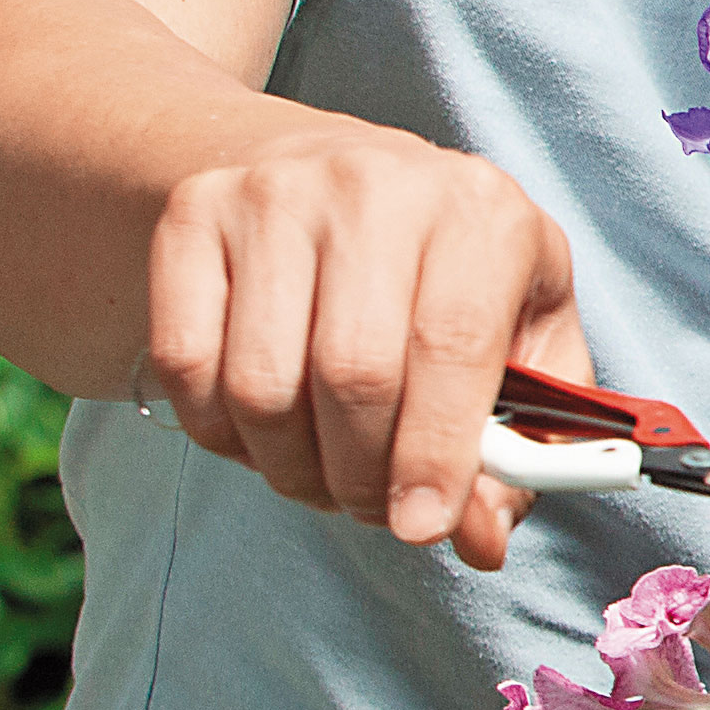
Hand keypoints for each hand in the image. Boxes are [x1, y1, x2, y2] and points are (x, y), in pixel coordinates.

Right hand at [136, 124, 590, 563]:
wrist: (332, 169)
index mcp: (478, 211)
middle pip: (351, 376)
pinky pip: (187, 367)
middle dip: (360, 476)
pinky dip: (219, 432)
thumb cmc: (444, 270)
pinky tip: (260, 427)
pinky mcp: (193, 216)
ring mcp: (274, 194)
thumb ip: (522, 446)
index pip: (451, 346)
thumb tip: (480, 540)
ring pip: (262, 385)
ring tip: (321, 469)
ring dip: (289, 466)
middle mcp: (375, 187)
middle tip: (372, 506)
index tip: (420, 525)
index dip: (434, 454)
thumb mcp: (520, 335)